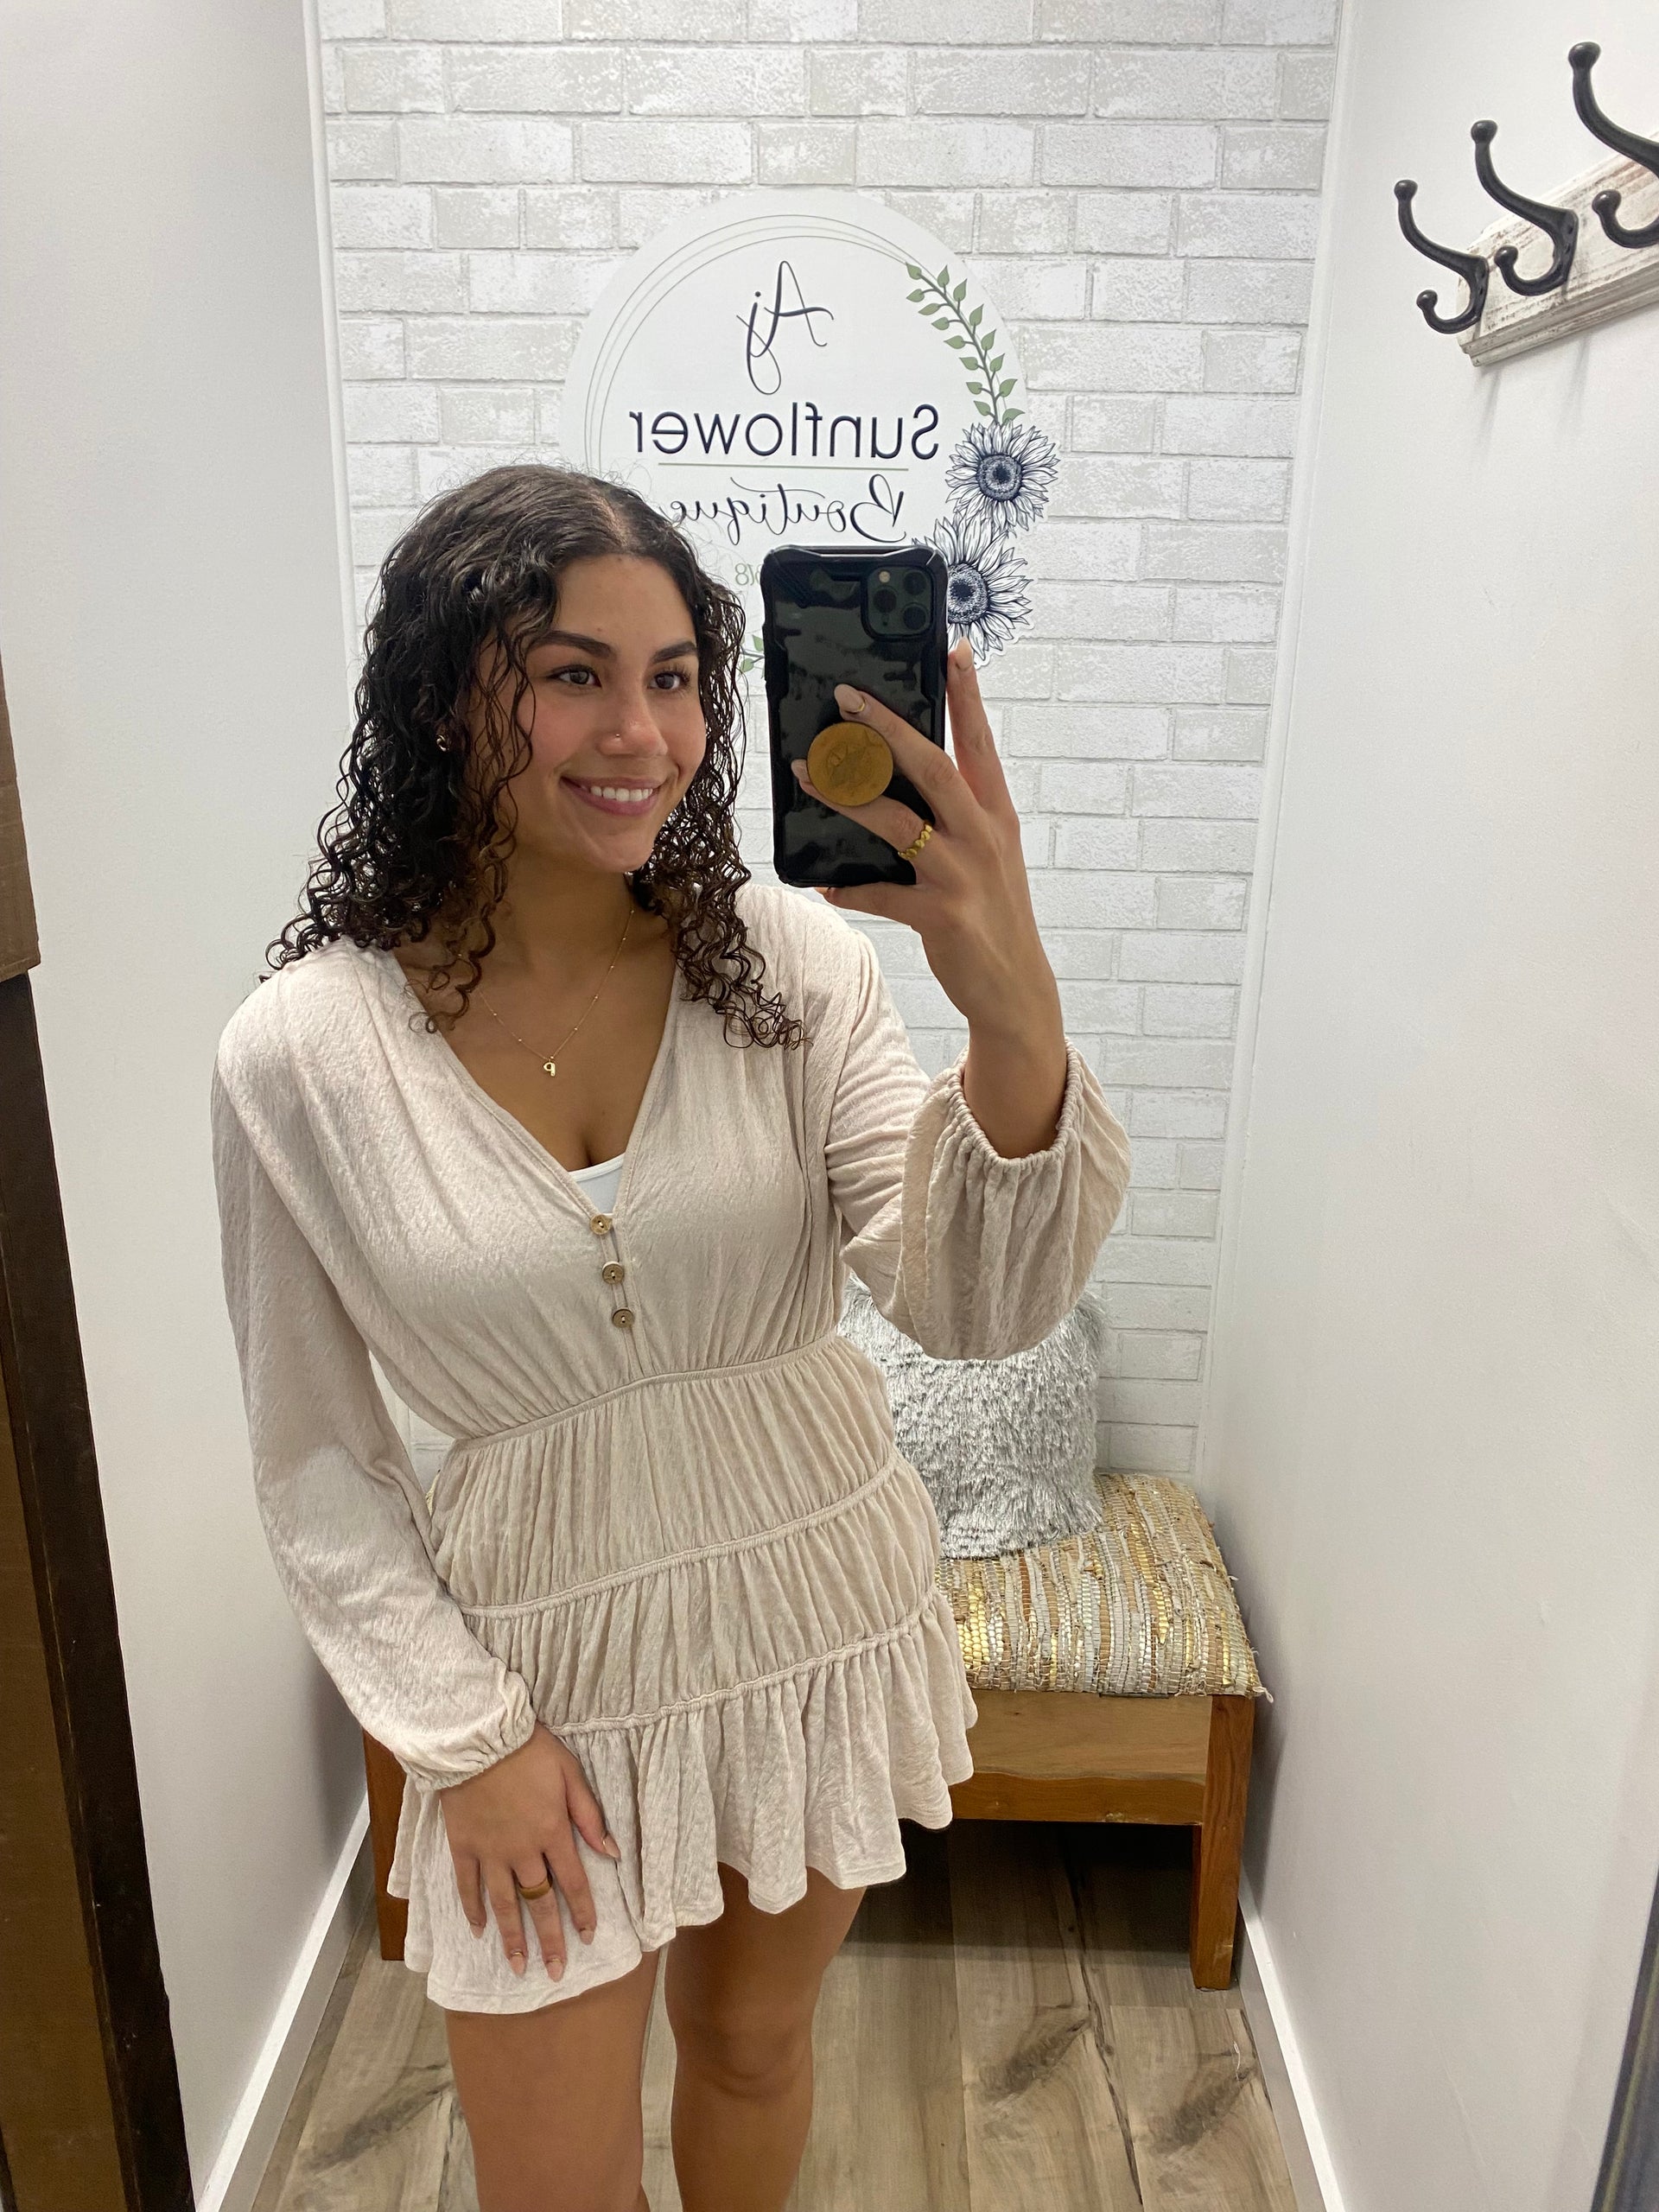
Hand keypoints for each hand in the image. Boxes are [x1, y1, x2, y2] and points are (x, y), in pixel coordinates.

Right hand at [439, 1721, 620, 1980]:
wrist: (477, 1737)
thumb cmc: (529, 1750)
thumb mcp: (570, 1773)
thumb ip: (589, 1815)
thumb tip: (611, 1852)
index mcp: (552, 1832)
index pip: (573, 1882)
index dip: (583, 1912)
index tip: (589, 1937)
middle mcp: (522, 1851)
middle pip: (540, 1902)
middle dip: (550, 1940)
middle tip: (555, 1972)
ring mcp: (490, 1852)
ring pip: (505, 1903)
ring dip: (513, 1937)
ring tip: (519, 1966)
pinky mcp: (463, 1846)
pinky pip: (468, 1885)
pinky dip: (473, 1910)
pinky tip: (480, 1931)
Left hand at [792, 641, 1062, 1043]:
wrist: (1016, 988)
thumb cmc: (993, 913)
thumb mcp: (988, 854)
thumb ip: (955, 815)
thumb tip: (894, 779)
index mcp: (997, 813)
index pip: (979, 743)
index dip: (967, 696)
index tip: (952, 650)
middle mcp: (983, 835)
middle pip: (932, 765)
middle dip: (886, 727)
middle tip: (846, 695)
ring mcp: (963, 874)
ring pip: (896, 820)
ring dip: (846, 795)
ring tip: (805, 775)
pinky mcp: (942, 915)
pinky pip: (881, 893)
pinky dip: (849, 886)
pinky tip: (824, 884)